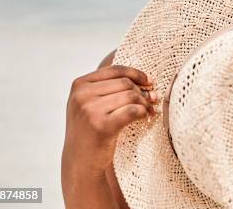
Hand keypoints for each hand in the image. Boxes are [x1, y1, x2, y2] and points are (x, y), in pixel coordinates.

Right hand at [62, 66, 157, 180]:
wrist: (80, 162)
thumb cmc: (91, 131)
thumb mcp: (91, 104)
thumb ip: (111, 88)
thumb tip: (149, 81)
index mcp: (79, 85)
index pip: (115, 70)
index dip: (136, 74)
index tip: (149, 82)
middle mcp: (82, 95)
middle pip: (125, 83)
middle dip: (142, 91)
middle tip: (153, 99)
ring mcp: (90, 110)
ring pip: (131, 96)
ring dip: (145, 102)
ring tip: (150, 110)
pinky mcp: (102, 126)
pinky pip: (132, 110)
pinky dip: (143, 112)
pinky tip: (147, 117)